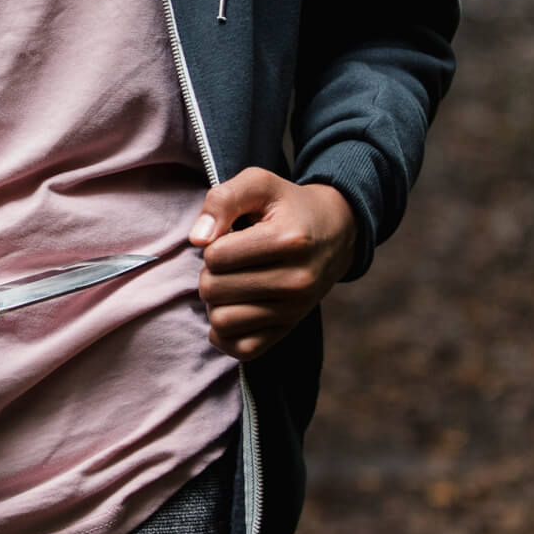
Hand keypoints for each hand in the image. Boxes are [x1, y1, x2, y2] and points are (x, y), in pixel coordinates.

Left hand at [190, 169, 356, 360]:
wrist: (335, 232)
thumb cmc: (288, 205)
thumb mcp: (258, 184)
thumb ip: (223, 199)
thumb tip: (198, 240)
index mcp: (289, 240)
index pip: (215, 257)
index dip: (212, 244)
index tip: (231, 236)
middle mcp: (297, 281)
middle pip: (213, 290)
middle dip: (210, 272)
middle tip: (230, 261)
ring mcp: (295, 311)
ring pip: (221, 322)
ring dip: (215, 301)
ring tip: (232, 281)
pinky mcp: (289, 330)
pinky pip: (240, 349)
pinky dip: (226, 332)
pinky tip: (233, 307)